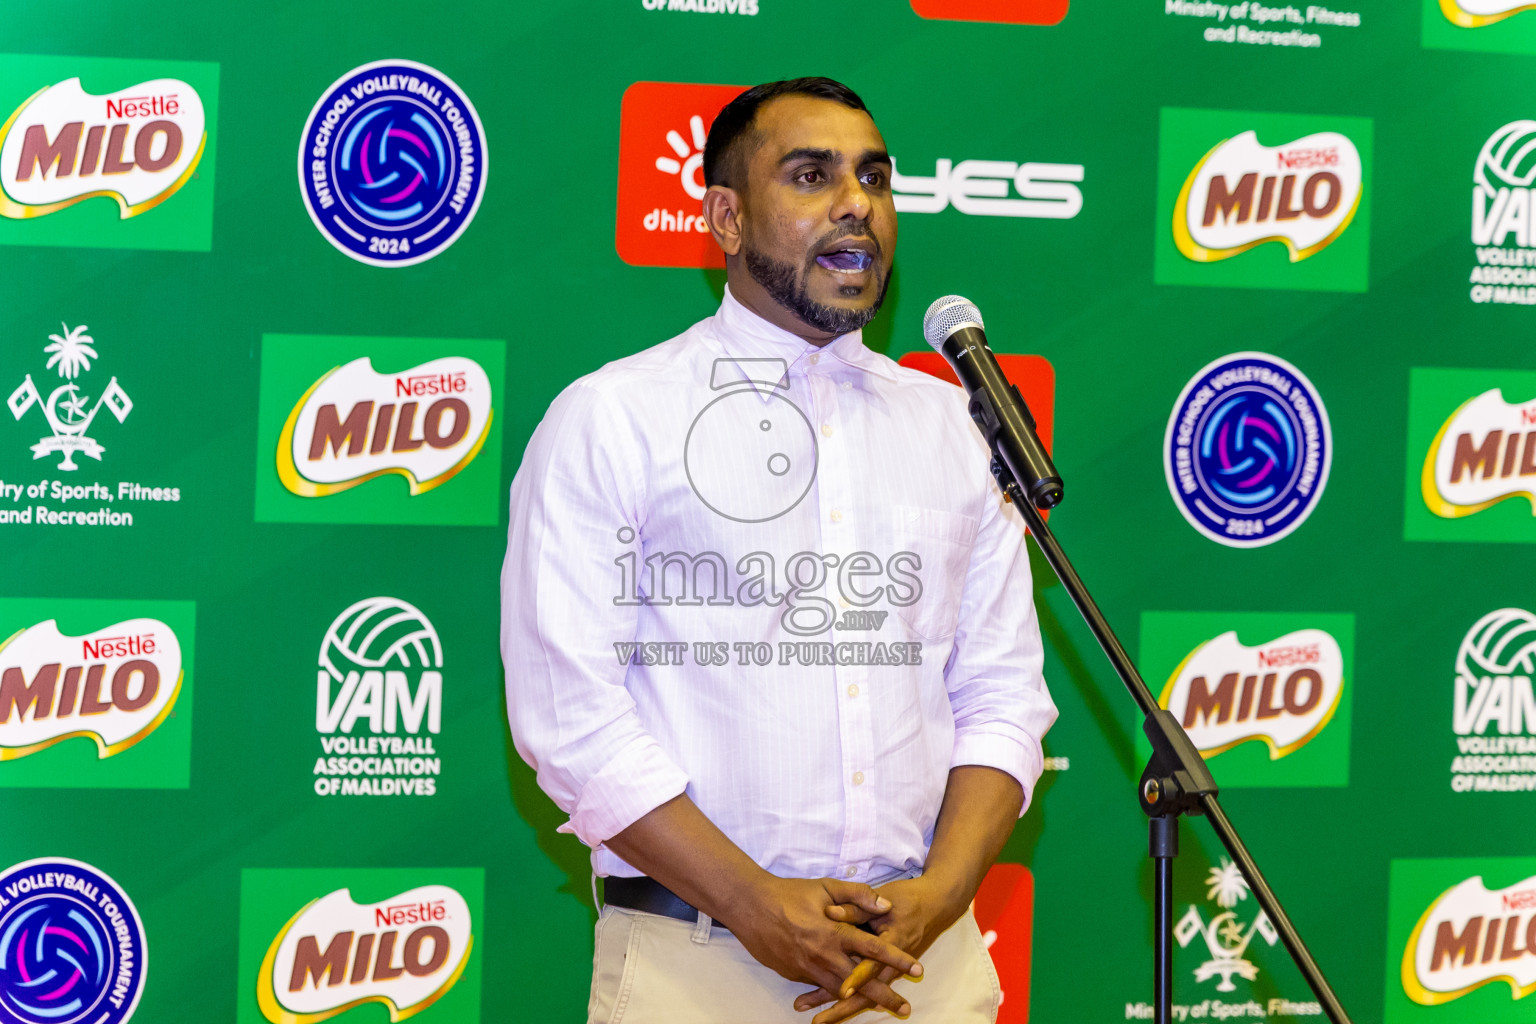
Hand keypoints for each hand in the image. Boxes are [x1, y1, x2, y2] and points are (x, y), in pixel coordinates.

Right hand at [726, 876, 923, 1016]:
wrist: (750, 906)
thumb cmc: (789, 893)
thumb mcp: (826, 887)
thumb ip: (858, 895)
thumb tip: (885, 906)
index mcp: (835, 932)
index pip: (873, 948)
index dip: (897, 960)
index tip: (917, 969)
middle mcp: (823, 955)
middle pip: (861, 981)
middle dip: (885, 996)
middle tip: (905, 1008)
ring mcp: (808, 968)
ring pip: (841, 991)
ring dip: (862, 1002)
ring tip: (883, 1010)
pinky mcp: (795, 974)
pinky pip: (819, 988)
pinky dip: (835, 998)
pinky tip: (846, 1005)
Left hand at [793, 875, 966, 1023]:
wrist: (935, 904)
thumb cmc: (907, 898)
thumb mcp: (884, 897)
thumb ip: (856, 907)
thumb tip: (828, 912)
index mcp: (894, 941)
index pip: (875, 963)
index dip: (859, 977)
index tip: (841, 991)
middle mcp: (894, 962)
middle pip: (870, 991)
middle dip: (845, 1008)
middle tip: (820, 1021)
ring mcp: (892, 969)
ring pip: (869, 995)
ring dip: (844, 1008)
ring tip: (820, 1019)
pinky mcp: (888, 970)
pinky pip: (870, 989)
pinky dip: (852, 998)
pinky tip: (831, 1006)